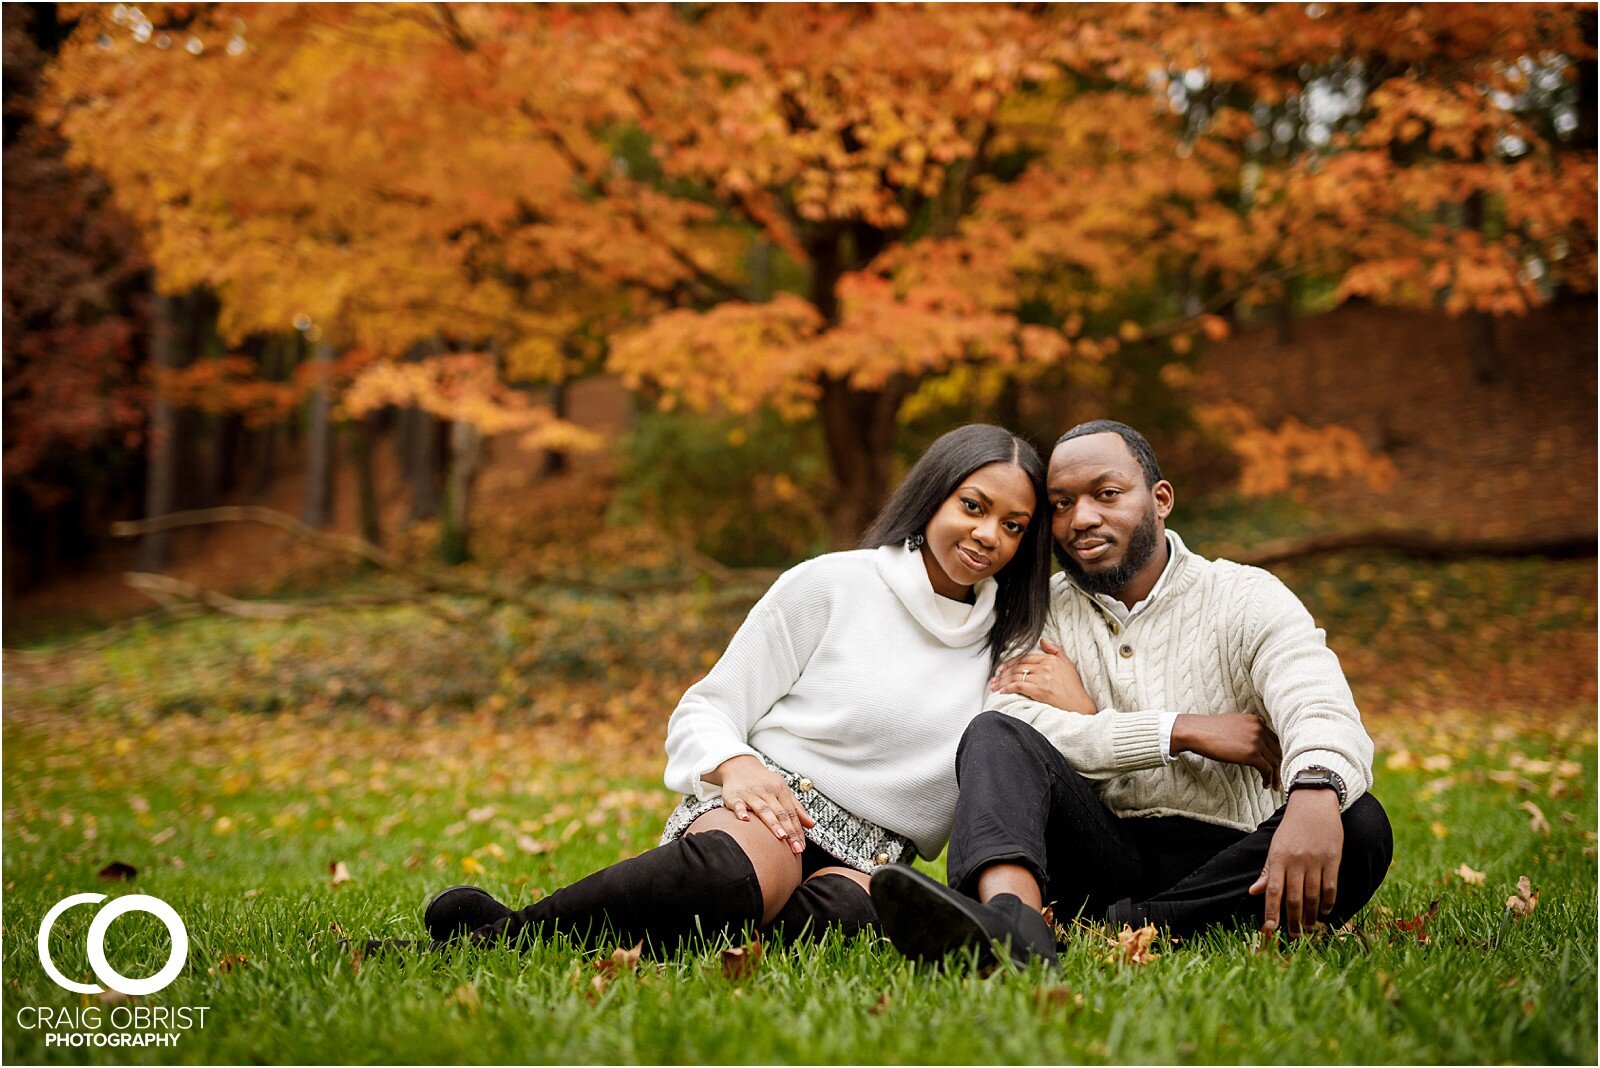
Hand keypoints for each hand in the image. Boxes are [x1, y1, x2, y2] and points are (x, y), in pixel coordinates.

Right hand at [706, 755, 813, 853]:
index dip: (797, 830)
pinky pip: (738, 804)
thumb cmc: (763, 781)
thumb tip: (811, 825)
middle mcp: (767, 792)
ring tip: (781, 836)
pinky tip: (745, 820)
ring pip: (763, 809)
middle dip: (789, 831)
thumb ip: (796, 808)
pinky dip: (741, 811)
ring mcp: (751, 793)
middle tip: (796, 848)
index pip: (791, 813)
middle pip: (780, 813)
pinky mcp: (734, 795)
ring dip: (772, 823)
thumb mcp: (782, 790)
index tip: (801, 846)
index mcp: (780, 790)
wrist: (740, 766)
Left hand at [989, 638, 1096, 713]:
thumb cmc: (1074, 688)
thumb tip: (1042, 640)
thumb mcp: (1067, 664)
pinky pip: (1018, 686)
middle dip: (1003, 673)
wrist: (1080, 705)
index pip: (1024, 658)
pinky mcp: (1040, 690)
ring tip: (995, 687)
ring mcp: (1043, 678)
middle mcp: (1046, 667)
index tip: (1001, 669)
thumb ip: (1055, 650)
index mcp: (1050, 659)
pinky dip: (1008, 688)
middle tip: (994, 679)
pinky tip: (1003, 691)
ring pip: (1016, 676)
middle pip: (1017, 667)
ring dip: (1002, 682)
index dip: (1009, 663)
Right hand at [1170, 713, 1281, 788]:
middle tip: (1277, 777)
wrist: (1198, 732)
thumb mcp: (1233, 722)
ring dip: (1275, 775)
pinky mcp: (1252, 754)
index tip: (1274, 763)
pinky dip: (1268, 778)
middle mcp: (1260, 729)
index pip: (1273, 739)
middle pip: (1276, 750)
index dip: (1275, 753)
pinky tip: (1264, 784)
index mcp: (1256, 721)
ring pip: (1274, 761)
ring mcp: (1257, 741)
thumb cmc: (1210, 729)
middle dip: (1278, 765)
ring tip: (1273, 785)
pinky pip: (1267, 769)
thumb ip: (1247, 728)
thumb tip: (1251, 739)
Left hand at [1249, 788, 1342, 934]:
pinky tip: (1325, 912)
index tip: (1269, 930)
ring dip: (1311, 916)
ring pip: (1313, 896)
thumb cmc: (1292, 828)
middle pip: (1294, 898)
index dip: (1271, 912)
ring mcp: (1315, 861)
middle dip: (1293, 921)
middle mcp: (1296, 861)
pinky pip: (1330, 887)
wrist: (1314, 804)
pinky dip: (1328, 903)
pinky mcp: (1333, 859)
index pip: (1272, 891)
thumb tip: (1253, 892)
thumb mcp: (1275, 846)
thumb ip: (1267, 870)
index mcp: (1278, 858)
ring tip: (1309, 928)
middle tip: (1294, 936)